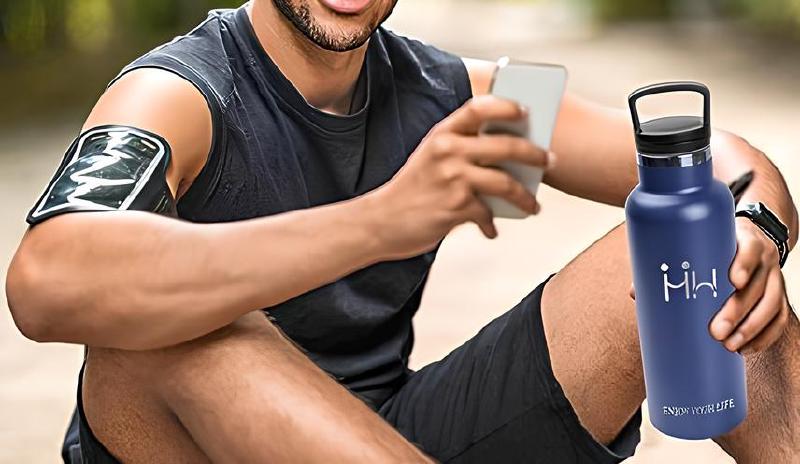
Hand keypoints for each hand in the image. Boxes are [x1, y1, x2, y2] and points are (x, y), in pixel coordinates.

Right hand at [368, 95, 551, 259]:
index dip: (506, 106)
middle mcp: (448, 151)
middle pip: (505, 145)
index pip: (478, 108)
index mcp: (442, 134)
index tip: (527, 111)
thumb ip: (461, 151)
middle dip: (534, 154)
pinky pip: (488, 214)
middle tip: (550, 161)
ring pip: (505, 183)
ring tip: (533, 206)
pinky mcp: (456, 207)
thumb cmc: (412, 191)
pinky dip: (491, 225)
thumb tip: (510, 157)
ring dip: (525, 197)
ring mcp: (452, 178)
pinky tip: (490, 230)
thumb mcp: (430, 159)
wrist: (380, 222)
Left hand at [628, 219, 790, 352]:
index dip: (744, 264)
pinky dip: (766, 337)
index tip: (732, 282)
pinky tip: (748, 349)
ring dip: (753, 330)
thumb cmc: (717, 245)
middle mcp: (764, 259)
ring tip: (731, 347)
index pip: (749, 249)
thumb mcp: (701, 245)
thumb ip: (671, 264)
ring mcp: (775, 278)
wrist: (752, 238)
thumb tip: (637, 293)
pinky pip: (779, 319)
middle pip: (759, 286)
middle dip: (739, 311)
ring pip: (772, 305)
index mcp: (744, 240)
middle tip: (717, 332)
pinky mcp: (779, 295)